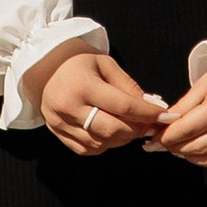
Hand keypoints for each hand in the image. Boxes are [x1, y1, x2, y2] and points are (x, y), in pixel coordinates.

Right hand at [24, 43, 162, 154]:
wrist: (39, 62)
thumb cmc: (75, 58)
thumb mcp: (104, 62)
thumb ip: (128, 86)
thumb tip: (152, 106)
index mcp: (83, 85)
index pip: (124, 107)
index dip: (148, 114)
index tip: (166, 116)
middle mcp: (69, 106)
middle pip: (112, 131)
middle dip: (137, 130)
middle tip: (149, 124)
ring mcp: (60, 122)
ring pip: (100, 143)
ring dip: (121, 139)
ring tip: (129, 125)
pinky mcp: (56, 131)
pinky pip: (86, 149)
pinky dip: (103, 145)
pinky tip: (109, 132)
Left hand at [150, 60, 206, 174]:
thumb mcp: (204, 84)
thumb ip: (183, 107)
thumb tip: (163, 126)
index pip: (187, 129)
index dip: (168, 136)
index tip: (158, 138)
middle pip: (200, 147)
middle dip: (178, 148)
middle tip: (169, 144)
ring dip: (196, 159)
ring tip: (186, 150)